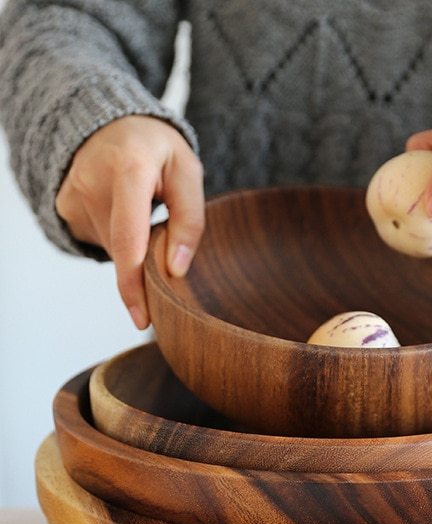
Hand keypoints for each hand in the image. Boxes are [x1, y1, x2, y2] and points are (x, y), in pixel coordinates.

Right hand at [55, 115, 204, 328]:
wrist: (108, 123)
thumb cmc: (155, 148)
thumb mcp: (187, 171)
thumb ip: (190, 220)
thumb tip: (177, 269)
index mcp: (129, 168)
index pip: (129, 239)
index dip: (134, 284)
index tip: (143, 318)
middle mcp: (93, 182)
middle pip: (124, 251)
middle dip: (147, 265)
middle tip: (165, 244)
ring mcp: (73, 196)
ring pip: (113, 250)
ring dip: (134, 247)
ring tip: (142, 211)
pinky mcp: (65, 208)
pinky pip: (100, 240)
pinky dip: (118, 238)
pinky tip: (122, 212)